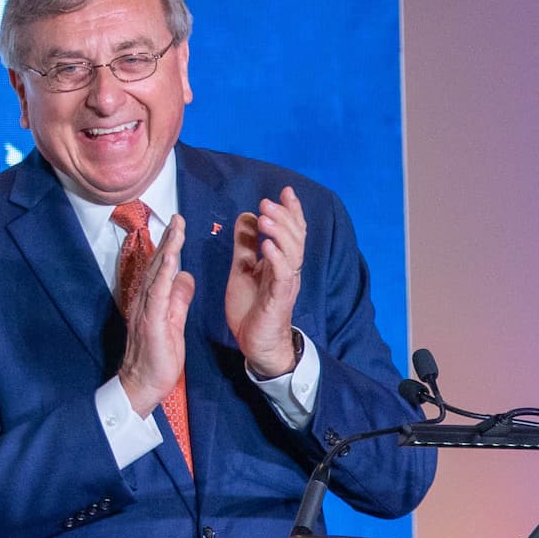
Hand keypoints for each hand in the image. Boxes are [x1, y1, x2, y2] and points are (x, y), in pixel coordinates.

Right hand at [111, 207, 193, 410]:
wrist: (144, 385)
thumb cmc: (158, 357)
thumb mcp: (174, 322)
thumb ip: (179, 299)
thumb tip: (186, 276)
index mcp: (153, 300)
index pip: (162, 268)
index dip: (170, 245)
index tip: (178, 225)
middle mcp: (145, 301)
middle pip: (157, 264)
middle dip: (168, 239)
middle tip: (177, 216)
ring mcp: (145, 310)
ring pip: (156, 274)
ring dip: (166, 250)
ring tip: (175, 229)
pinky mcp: (150, 323)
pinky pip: (157, 295)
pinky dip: (163, 275)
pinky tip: (171, 259)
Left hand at [227, 186, 306, 379]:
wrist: (256, 345)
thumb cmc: (252, 310)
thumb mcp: (243, 269)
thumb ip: (245, 245)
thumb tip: (246, 216)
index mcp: (281, 263)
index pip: (292, 232)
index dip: (291, 211)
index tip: (286, 191)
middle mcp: (288, 271)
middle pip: (296, 238)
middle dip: (283, 216)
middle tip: (266, 201)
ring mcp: (285, 284)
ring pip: (292, 252)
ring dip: (279, 232)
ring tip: (265, 217)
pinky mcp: (279, 299)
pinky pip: (283, 275)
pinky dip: (276, 258)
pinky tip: (266, 245)